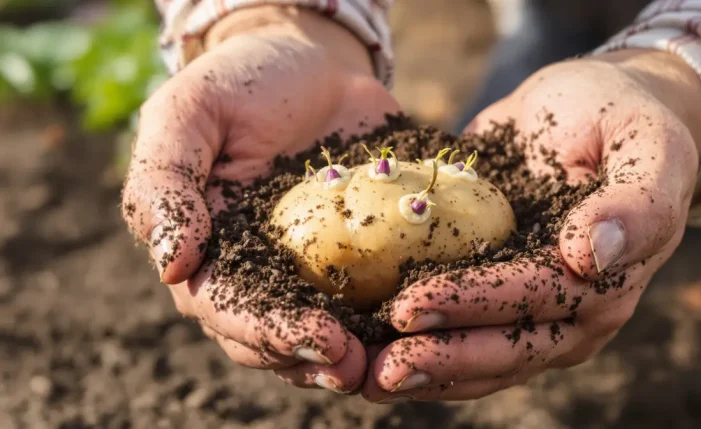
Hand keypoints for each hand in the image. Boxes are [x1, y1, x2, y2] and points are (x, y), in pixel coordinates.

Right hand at [121, 6, 398, 392]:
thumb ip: (166, 184)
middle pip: (274, 337)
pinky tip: (423, 326)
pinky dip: (392, 319)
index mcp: (207, 252)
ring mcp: (310, 271)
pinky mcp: (359, 259)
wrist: (312, 62)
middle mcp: (255, 273)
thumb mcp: (189, 114)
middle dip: (314, 356)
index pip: (226, 309)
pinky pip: (373, 298)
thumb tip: (173, 264)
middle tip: (357, 365)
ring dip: (354, 357)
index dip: (269, 331)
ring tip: (391, 364)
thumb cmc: (242, 82)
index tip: (320, 338)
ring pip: (323, 333)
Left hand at [363, 50, 700, 401]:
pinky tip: (374, 356)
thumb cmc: (621, 118)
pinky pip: (464, 333)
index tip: (411, 305)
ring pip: (483, 358)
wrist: (592, 109)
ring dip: (427, 372)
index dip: (474, 305)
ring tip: (367, 380)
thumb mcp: (647, 143)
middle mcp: (573, 309)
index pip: (534, 299)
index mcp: (609, 278)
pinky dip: (422, 347)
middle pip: (505, 347)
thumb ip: (636, 201)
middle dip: (440, 358)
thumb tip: (590, 256)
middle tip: (377, 369)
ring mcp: (537, 311)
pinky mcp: (502, 299)